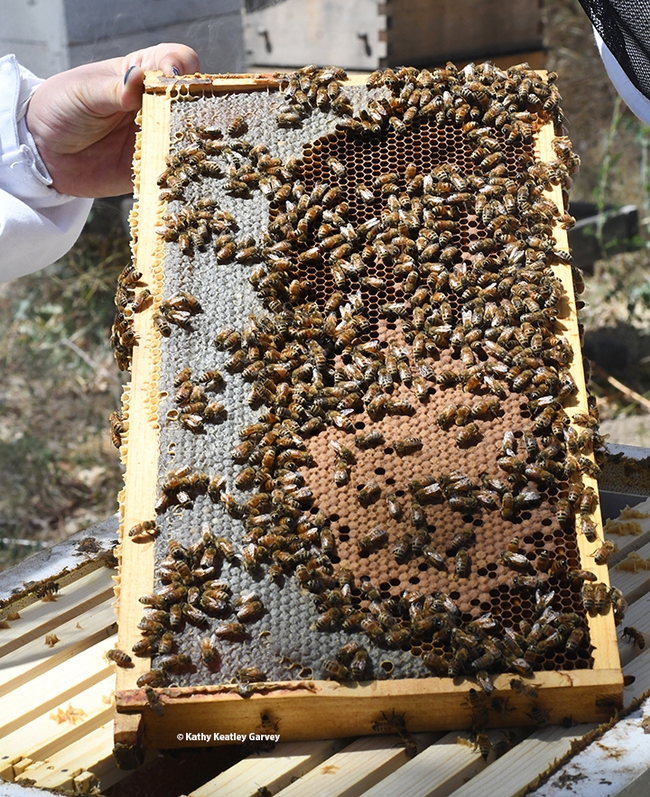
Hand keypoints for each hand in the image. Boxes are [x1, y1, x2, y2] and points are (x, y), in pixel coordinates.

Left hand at [25, 44, 199, 197]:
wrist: (44, 152)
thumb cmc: (62, 109)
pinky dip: (181, 171)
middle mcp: (157, 104)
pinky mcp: (155, 166)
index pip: (177, 61)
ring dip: (192, 142)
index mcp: (143, 73)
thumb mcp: (85, 92)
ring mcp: (159, 136)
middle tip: (182, 116)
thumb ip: (114, 89)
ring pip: (190, 136)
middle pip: (193, 100)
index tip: (172, 76)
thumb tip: (139, 78)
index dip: (181, 66)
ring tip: (178, 145)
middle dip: (196, 107)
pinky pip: (176, 169)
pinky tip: (176, 172)